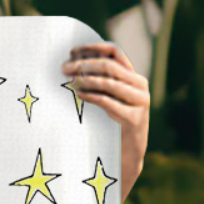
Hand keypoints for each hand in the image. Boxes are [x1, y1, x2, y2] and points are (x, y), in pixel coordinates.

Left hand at [62, 43, 148, 201]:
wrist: (127, 155)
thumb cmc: (110, 127)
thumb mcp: (106, 101)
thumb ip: (97, 84)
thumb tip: (70, 67)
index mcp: (133, 77)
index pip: (115, 52)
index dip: (93, 48)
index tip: (72, 51)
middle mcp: (140, 85)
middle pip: (110, 66)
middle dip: (84, 65)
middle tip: (63, 68)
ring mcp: (140, 101)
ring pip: (110, 83)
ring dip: (86, 80)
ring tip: (69, 82)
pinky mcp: (135, 118)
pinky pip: (110, 103)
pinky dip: (92, 97)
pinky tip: (78, 96)